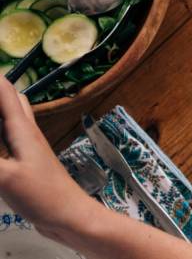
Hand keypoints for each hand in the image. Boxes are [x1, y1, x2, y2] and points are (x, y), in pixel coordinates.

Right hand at [0, 78, 97, 240]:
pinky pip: (9, 137)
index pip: (5, 92)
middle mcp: (27, 132)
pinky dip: (0, 132)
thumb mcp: (4, 176)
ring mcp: (28, 147)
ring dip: (0, 109)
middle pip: (11, 99)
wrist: (69, 215)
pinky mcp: (27, 161)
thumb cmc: (43, 195)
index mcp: (22, 129)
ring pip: (11, 118)